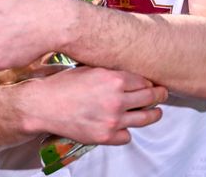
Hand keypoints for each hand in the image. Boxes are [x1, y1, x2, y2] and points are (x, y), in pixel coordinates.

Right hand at [24, 67, 167, 145]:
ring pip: (146, 118)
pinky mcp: (105, 136)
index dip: (149, 82)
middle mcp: (117, 99)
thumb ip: (112, 72)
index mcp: (114, 78)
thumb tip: (130, 75)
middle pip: (151, 98)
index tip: (151, 84)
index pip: (145, 81)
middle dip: (159, 95)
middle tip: (162, 94)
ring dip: (153, 114)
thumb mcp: (90, 69)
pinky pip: (127, 136)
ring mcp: (113, 119)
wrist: (43, 105)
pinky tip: (121, 125)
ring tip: (155, 112)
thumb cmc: (63, 85)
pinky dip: (126, 131)